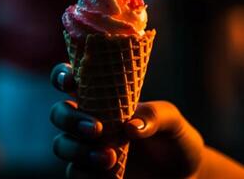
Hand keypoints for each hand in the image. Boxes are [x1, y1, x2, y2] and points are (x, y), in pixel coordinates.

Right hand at [50, 63, 203, 178]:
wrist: (184, 175)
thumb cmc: (175, 140)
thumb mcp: (174, 122)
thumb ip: (155, 115)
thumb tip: (130, 126)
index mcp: (106, 100)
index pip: (74, 81)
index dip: (63, 75)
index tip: (71, 80)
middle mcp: (92, 122)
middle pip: (59, 113)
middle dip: (70, 118)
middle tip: (97, 129)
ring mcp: (89, 149)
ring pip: (61, 145)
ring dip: (79, 150)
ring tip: (110, 158)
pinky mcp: (91, 174)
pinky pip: (75, 173)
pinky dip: (87, 174)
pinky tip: (111, 177)